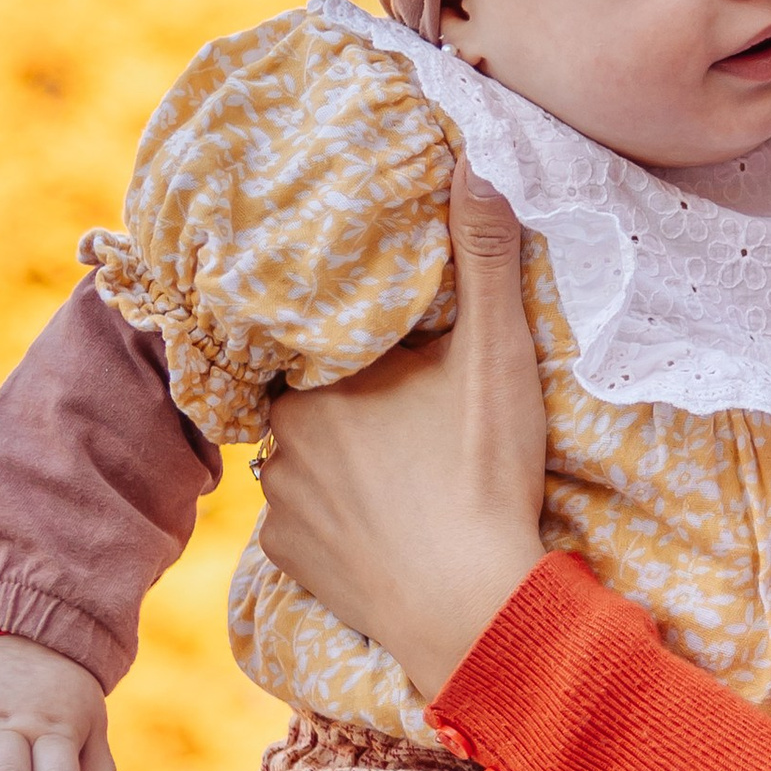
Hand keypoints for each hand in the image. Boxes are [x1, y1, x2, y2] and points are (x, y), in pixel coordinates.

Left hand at [257, 161, 546, 699]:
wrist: (471, 611)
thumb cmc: (481, 477)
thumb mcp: (495, 357)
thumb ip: (483, 256)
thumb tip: (473, 158)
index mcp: (314, 377)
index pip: (320, 335)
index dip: (356, 336)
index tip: (390, 345)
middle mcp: (276, 436)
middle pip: (310, 395)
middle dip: (351, 396)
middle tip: (408, 407)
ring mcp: (277, 503)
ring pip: (302, 457)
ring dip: (340, 458)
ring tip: (401, 468)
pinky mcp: (288, 560)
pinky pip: (303, 522)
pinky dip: (336, 518)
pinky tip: (383, 521)